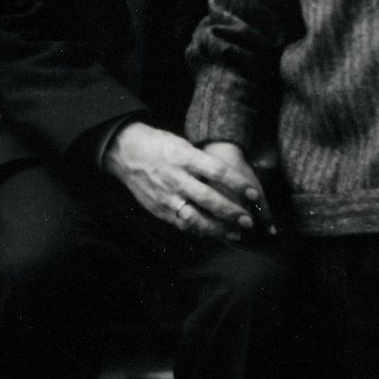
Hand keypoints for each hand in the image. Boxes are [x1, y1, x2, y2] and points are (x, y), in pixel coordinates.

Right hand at [102, 124, 265, 240]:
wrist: (125, 151)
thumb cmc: (158, 145)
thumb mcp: (182, 145)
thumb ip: (202, 163)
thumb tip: (229, 179)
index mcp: (185, 157)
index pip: (218, 172)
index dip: (238, 184)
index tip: (254, 194)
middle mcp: (176, 178)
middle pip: (209, 199)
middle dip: (231, 212)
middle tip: (249, 221)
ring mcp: (167, 196)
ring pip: (196, 218)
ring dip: (218, 228)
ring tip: (236, 233)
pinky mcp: (159, 209)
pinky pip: (182, 224)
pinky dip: (200, 231)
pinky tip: (214, 234)